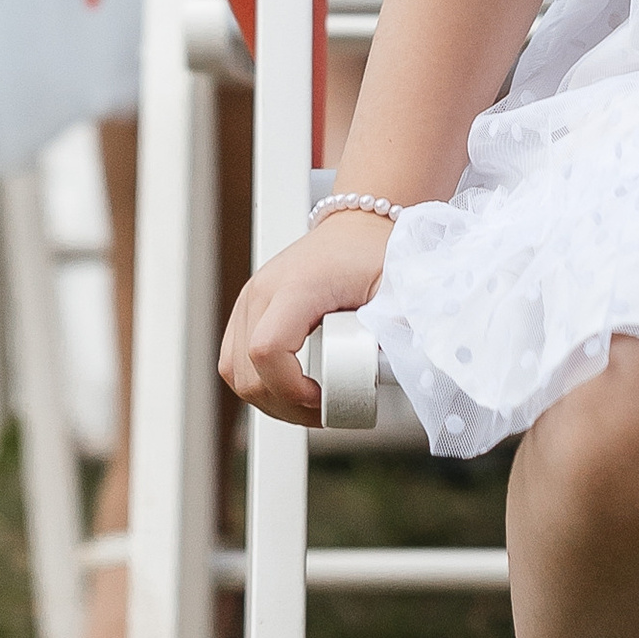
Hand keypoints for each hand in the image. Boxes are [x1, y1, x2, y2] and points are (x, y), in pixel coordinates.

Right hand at [219, 206, 398, 425]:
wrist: (359, 225)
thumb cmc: (375, 252)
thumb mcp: (393, 289)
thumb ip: (398, 327)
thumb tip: (405, 371)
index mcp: (297, 285)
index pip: (268, 348)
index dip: (290, 387)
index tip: (323, 398)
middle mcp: (263, 291)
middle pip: (246, 369)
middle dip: (283, 404)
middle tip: (324, 412)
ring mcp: (250, 299)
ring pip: (234, 369)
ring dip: (268, 398)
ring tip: (308, 406)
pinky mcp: (248, 309)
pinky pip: (234, 358)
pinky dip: (257, 382)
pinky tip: (288, 390)